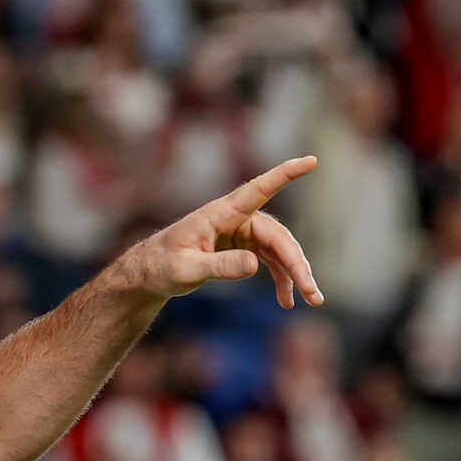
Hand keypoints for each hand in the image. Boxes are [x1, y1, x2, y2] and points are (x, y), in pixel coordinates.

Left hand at [114, 157, 323, 308]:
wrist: (148, 273)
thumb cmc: (161, 265)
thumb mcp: (187, 269)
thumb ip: (219, 266)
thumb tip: (254, 265)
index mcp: (221, 213)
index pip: (258, 189)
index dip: (285, 174)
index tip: (310, 161)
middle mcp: (236, 219)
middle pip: (277, 235)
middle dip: (297, 263)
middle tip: (312, 291)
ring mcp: (241, 233)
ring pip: (278, 249)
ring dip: (294, 273)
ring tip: (311, 299)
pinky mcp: (241, 248)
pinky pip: (268, 260)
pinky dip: (280, 278)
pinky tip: (286, 299)